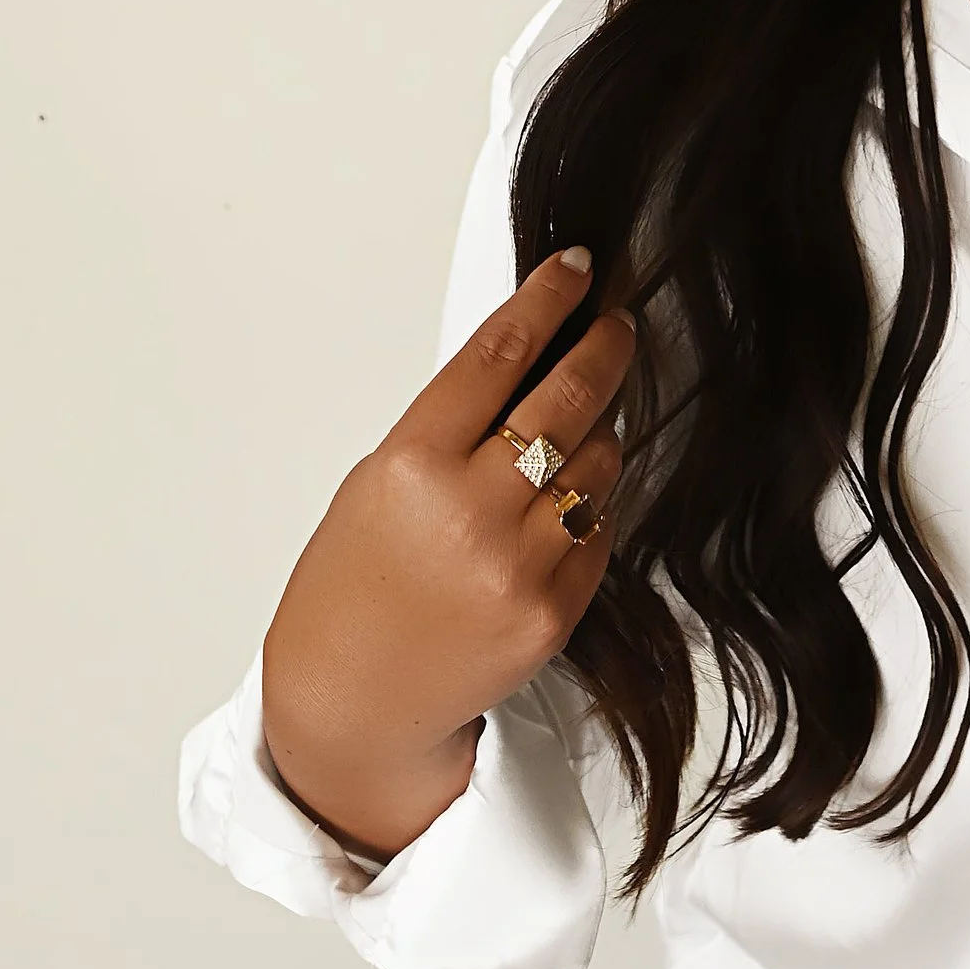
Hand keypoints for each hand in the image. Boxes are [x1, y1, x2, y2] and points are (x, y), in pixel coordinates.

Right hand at [260, 252, 633, 859]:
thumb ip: (450, 426)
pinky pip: (602, 528)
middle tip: (616, 324)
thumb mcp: (377, 482)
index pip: (498, 354)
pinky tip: (568, 501)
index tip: (576, 269)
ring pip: (600, 460)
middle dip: (603, 346)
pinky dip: (593, 503)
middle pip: (568, 396)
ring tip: (579, 430)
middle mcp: (469, 512)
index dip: (546, 299)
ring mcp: (517, 566)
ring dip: (601, 430)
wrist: (354, 699)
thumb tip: (530, 360)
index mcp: (412, 465)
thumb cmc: (354, 584)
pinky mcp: (554, 611)